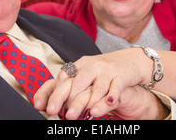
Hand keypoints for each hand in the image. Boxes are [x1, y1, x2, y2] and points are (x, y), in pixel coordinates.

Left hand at [34, 78, 168, 119]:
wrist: (131, 60)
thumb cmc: (104, 70)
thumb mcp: (85, 74)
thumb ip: (70, 85)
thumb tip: (49, 102)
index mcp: (80, 65)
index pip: (63, 77)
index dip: (52, 92)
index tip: (44, 106)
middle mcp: (92, 66)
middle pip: (76, 83)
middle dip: (66, 99)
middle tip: (58, 113)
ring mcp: (107, 70)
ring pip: (96, 87)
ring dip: (86, 102)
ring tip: (76, 115)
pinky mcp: (121, 76)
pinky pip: (115, 88)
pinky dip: (109, 97)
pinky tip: (104, 106)